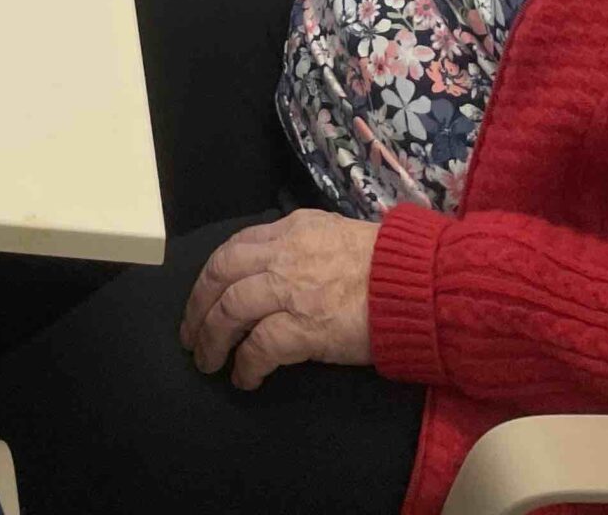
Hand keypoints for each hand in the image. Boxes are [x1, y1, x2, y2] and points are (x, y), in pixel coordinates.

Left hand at [182, 213, 377, 389]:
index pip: (233, 248)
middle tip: (190, 334)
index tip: (202, 297)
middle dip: (198, 306)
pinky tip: (244, 378)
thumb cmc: (385, 264)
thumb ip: (301, 245)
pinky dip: (246, 364)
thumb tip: (277, 263)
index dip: (211, 276)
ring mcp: (291, 290)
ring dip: (212, 338)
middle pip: (220, 275)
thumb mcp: (333, 235)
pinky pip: (259, 347)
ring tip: (208, 361)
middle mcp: (282, 254)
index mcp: (290, 230)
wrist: (418, 284)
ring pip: (230, 309)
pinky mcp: (305, 327)